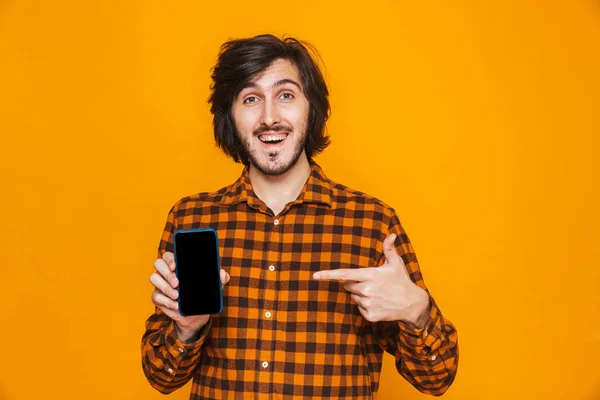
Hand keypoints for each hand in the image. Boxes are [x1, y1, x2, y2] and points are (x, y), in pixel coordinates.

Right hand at [150, 251, 229, 341]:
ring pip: (154, 278)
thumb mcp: (213, 287)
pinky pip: (155, 296)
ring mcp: (160, 284)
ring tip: (177, 295)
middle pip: (158, 263)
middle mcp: (166, 272)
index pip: (169, 256)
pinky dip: (166, 301)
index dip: (170, 259)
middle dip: (167, 273)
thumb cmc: (203, 296)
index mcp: (178, 265)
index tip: (176, 266)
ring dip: (165, 287)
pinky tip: (176, 305)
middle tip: (177, 283)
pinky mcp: (158, 298)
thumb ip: (220, 278)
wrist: (197, 316)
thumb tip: (222, 273)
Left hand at [313, 234, 429, 327]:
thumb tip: (391, 234)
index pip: (344, 274)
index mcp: (370, 275)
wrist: (412, 304)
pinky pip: (359, 309)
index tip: (315, 275)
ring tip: (377, 294)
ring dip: (361, 296)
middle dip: (355, 284)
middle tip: (371, 283)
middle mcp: (367, 290)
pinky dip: (366, 307)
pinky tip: (378, 304)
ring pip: (353, 297)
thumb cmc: (401, 280)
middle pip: (348, 286)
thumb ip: (389, 248)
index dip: (328, 275)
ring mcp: (368, 304)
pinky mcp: (370, 316)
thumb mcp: (395, 263)